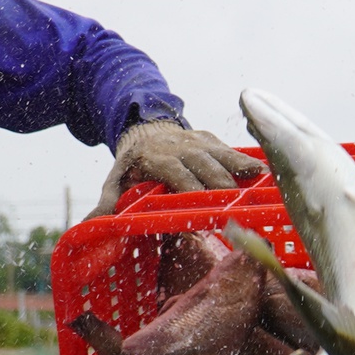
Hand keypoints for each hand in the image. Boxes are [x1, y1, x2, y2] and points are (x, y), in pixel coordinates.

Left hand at [89, 118, 265, 218]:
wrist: (145, 127)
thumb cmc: (133, 163)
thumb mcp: (115, 180)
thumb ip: (107, 203)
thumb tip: (88, 227)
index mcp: (158, 159)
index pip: (179, 176)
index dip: (193, 191)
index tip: (206, 211)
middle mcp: (182, 148)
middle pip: (207, 168)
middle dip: (223, 188)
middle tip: (239, 211)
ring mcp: (199, 142)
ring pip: (224, 156)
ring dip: (242, 171)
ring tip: (262, 185)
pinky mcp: (212, 139)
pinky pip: (233, 150)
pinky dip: (249, 161)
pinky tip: (267, 173)